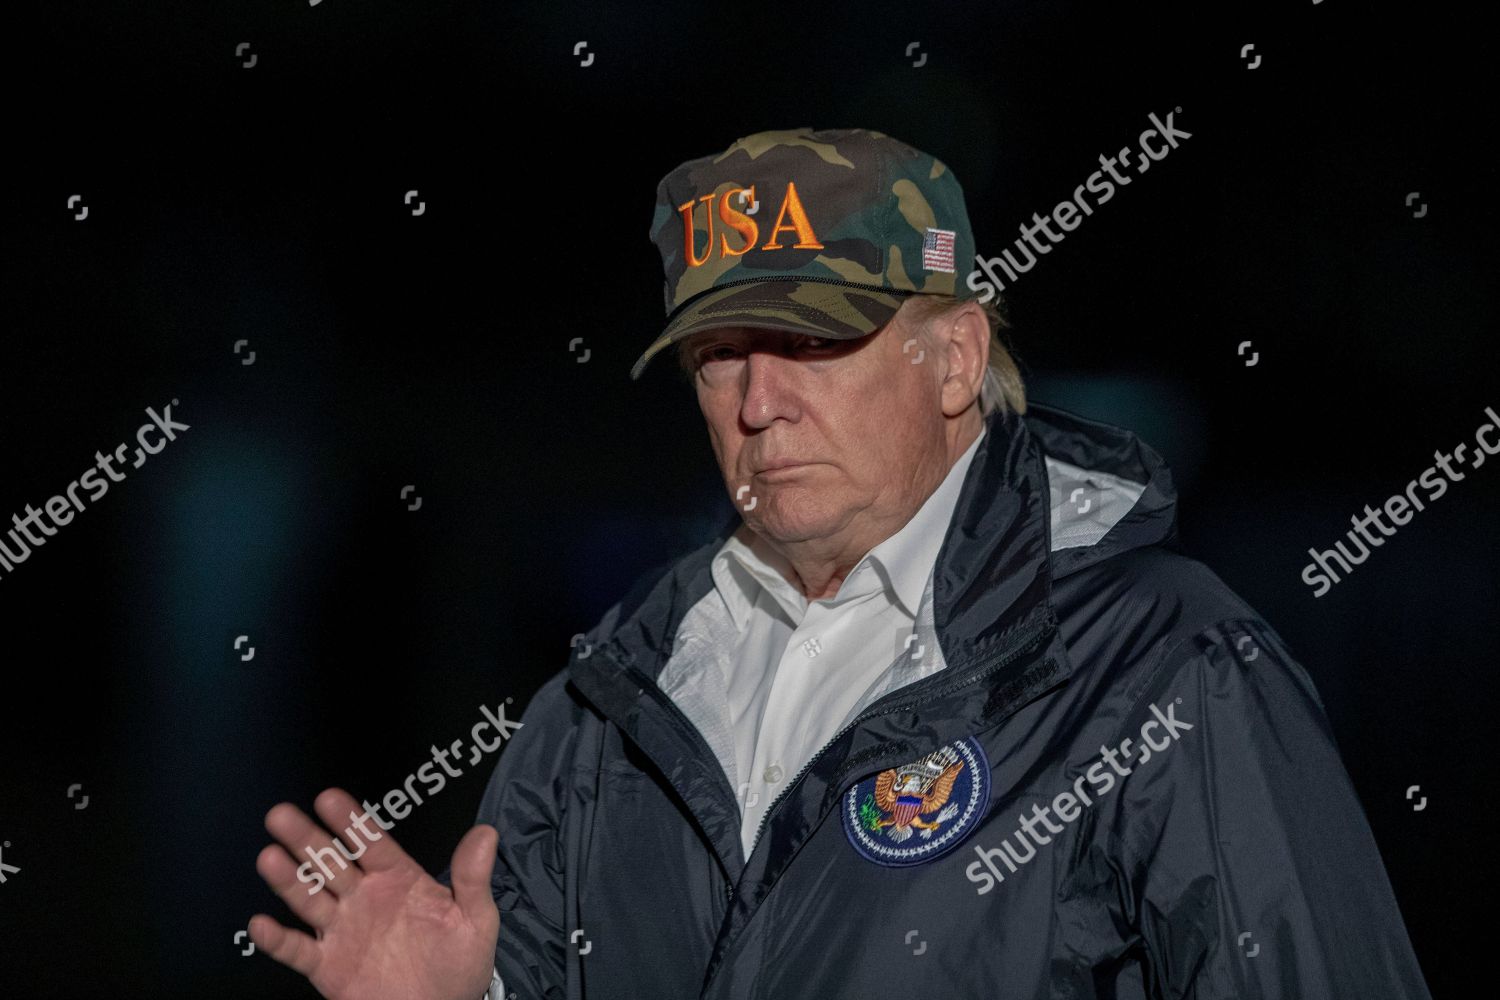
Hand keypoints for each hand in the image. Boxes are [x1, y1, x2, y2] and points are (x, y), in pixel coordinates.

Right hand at [250, 787, 499, 999]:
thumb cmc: (459, 964)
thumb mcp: (475, 920)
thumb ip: (473, 878)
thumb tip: (486, 832)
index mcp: (398, 880)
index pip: (371, 843)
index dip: (350, 821)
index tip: (328, 797)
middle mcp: (364, 899)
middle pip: (331, 863)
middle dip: (307, 839)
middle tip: (281, 815)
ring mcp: (343, 931)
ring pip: (310, 899)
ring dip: (289, 880)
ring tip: (269, 857)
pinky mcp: (328, 967)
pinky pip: (299, 951)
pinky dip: (278, 940)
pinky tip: (261, 923)